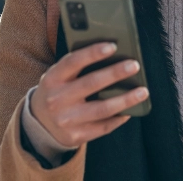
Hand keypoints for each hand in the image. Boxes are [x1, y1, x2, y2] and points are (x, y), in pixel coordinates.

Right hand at [30, 42, 149, 147]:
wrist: (39, 123)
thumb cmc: (57, 90)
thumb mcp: (58, 76)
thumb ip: (77, 66)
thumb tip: (112, 55)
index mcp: (52, 79)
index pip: (73, 62)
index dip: (92, 53)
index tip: (112, 46)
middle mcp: (57, 99)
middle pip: (91, 84)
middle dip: (115, 73)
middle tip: (134, 65)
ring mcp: (66, 120)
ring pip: (101, 109)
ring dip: (125, 100)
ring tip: (143, 92)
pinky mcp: (75, 136)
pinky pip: (102, 127)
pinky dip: (118, 118)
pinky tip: (129, 111)